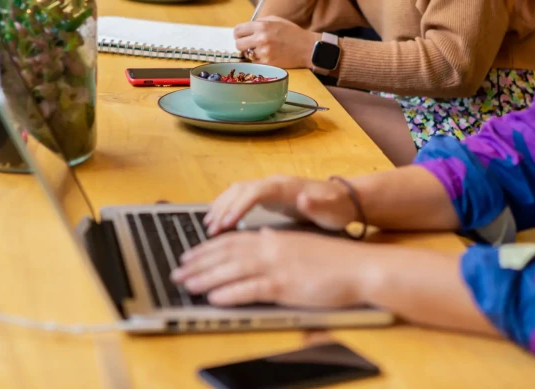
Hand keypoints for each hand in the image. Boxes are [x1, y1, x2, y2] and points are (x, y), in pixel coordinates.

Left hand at [172, 229, 366, 307]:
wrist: (357, 266)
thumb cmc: (330, 259)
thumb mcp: (299, 244)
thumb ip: (277, 242)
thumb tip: (260, 236)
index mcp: (272, 238)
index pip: (232, 241)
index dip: (207, 248)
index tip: (189, 254)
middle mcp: (270, 248)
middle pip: (226, 254)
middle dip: (199, 263)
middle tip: (178, 270)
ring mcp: (277, 266)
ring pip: (233, 270)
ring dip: (206, 278)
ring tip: (186, 284)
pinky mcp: (286, 285)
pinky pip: (251, 289)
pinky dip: (230, 293)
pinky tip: (214, 298)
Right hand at [205, 175, 358, 235]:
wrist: (342, 200)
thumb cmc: (336, 208)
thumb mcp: (331, 210)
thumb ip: (317, 205)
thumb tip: (303, 198)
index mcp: (286, 187)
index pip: (256, 191)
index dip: (240, 205)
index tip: (227, 222)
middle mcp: (274, 183)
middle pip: (241, 189)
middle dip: (224, 208)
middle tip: (211, 229)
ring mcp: (268, 187)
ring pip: (237, 191)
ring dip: (221, 206)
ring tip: (208, 226)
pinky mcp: (266, 195)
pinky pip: (239, 197)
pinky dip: (226, 206)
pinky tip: (218, 220)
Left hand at [233, 17, 320, 68]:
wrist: (307, 47)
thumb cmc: (292, 32)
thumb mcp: (275, 20)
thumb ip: (259, 22)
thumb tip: (246, 27)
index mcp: (261, 26)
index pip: (238, 30)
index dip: (238, 33)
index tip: (241, 36)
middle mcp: (261, 39)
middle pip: (238, 44)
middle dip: (242, 44)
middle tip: (249, 44)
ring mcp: (264, 52)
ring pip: (246, 55)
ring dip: (251, 53)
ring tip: (261, 50)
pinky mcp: (268, 63)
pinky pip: (255, 62)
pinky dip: (258, 60)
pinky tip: (267, 55)